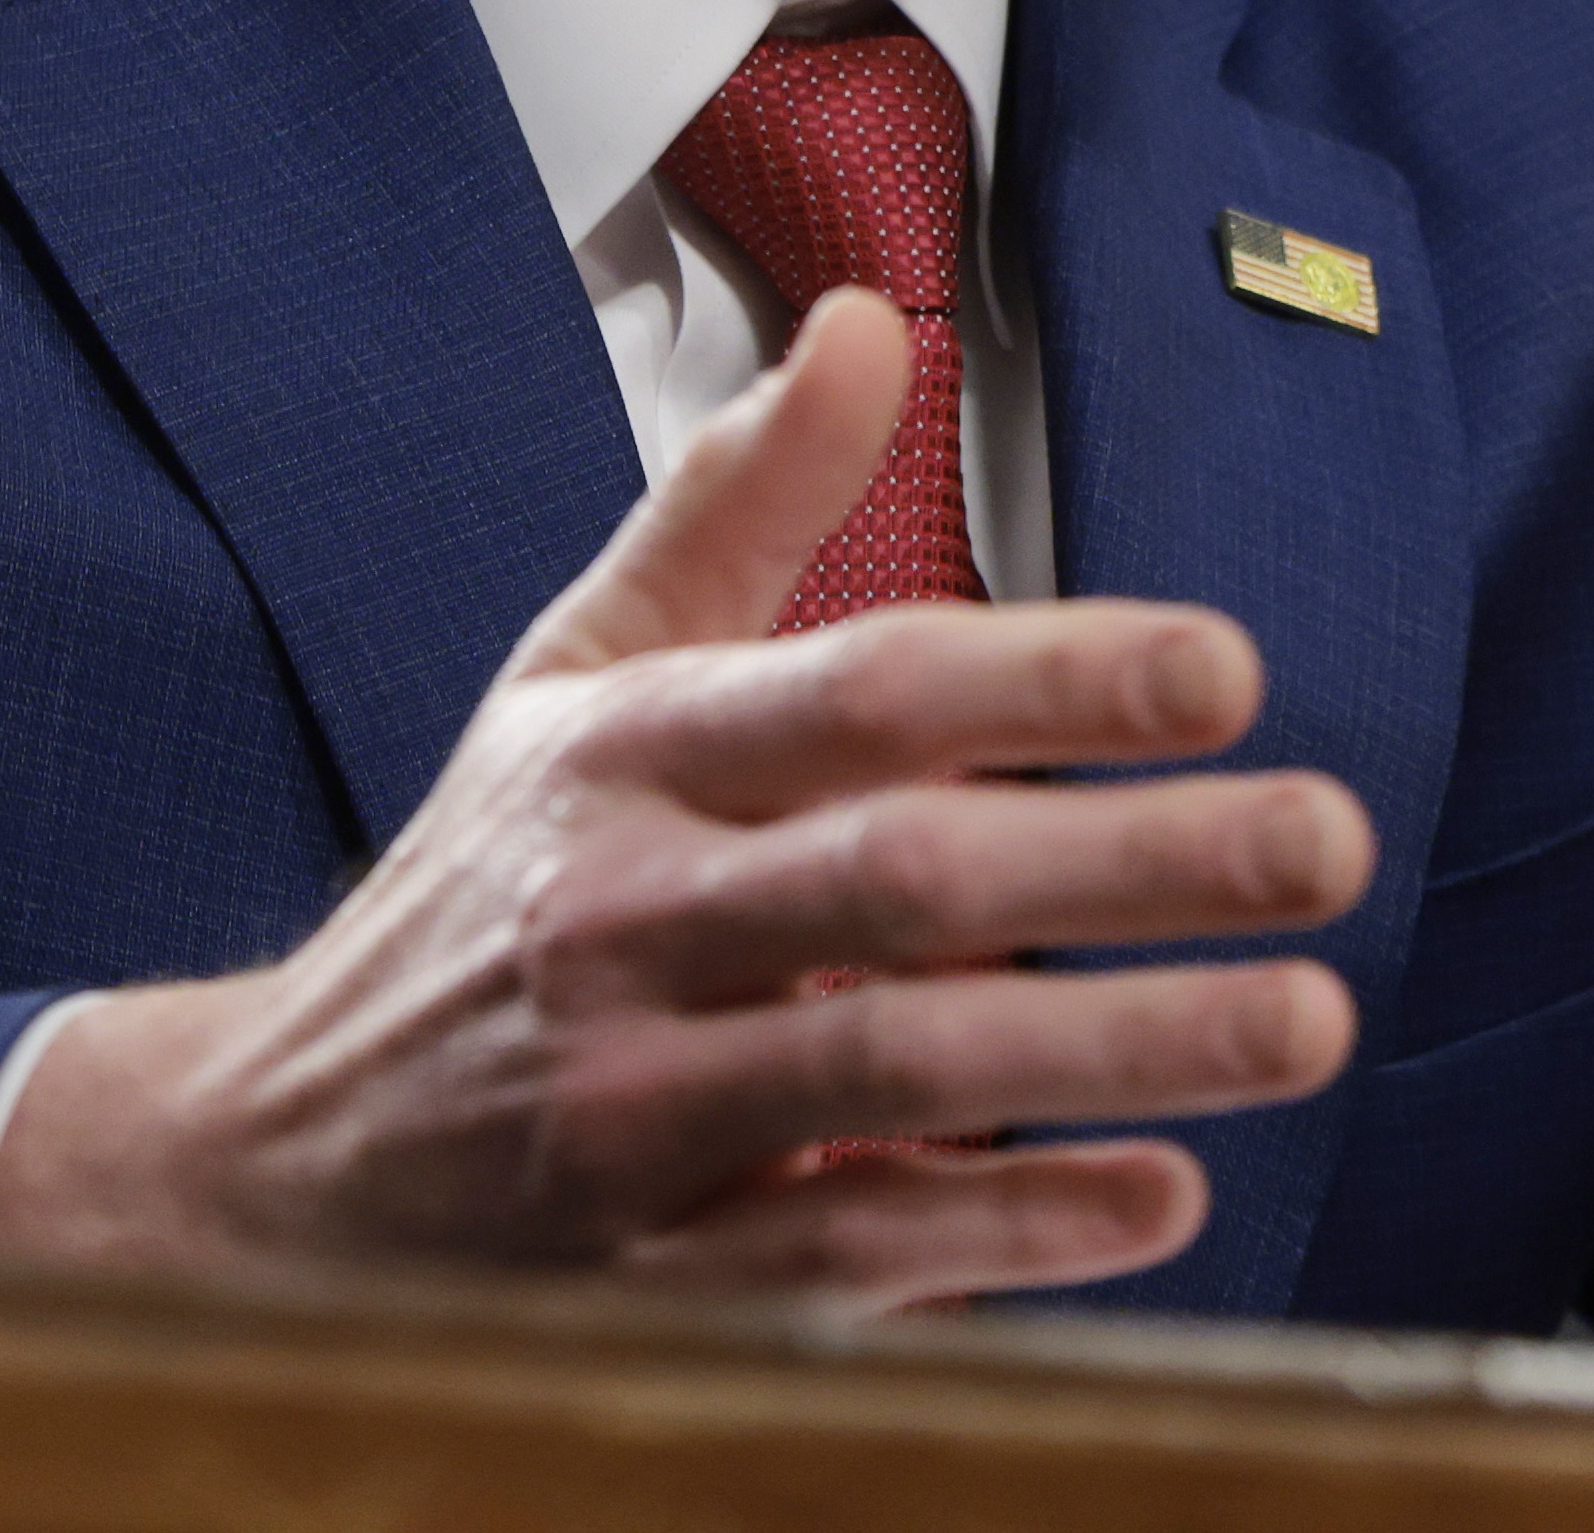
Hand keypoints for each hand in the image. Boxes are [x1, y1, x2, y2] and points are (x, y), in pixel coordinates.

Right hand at [0, 293, 1373, 1305]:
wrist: (266, 1165)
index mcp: (624, 761)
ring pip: (892, 1074)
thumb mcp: (577, 675)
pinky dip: (1008, 1234)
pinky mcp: (649, 1273)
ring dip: (1112, 1051)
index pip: (857, 693)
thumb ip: (736, 502)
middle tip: (1327, 838)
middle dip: (1129, 860)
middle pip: (901, 882)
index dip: (1047, 670)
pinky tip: (1160, 1197)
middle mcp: (623, 925)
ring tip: (1304, 1018)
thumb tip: (860, 320)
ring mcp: (631, 1110)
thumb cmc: (483, 891)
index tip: (1228, 664)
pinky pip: (847, 1255)